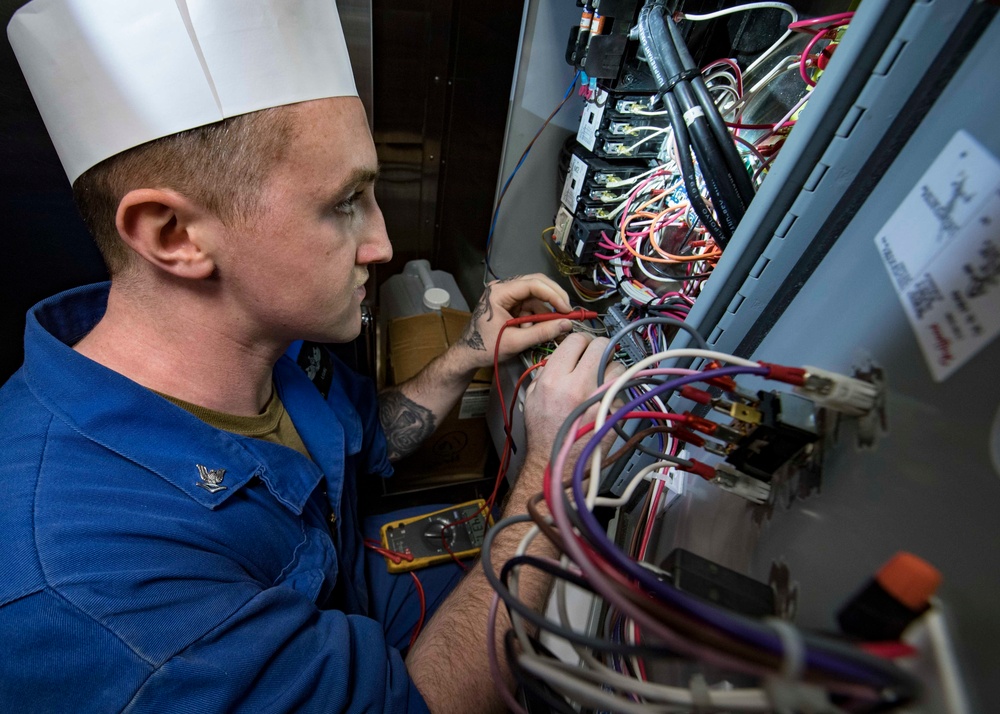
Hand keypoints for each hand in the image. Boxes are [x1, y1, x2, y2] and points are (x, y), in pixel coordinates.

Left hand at [452, 274, 574, 370]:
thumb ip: (542, 332)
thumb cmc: (484, 348)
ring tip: (549, 329)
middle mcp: (503, 288)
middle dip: (554, 299)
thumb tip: (566, 324)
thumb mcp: (516, 342)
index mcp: (499, 292)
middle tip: (567, 313)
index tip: (566, 309)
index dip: (553, 295)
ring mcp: (507, 295)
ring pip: (536, 296)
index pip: (533, 283)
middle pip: (537, 284)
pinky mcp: (510, 303)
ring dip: (545, 312)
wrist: (468, 355)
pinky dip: (538, 317)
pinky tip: (535, 330)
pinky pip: (531, 305)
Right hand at [518, 333, 624, 488]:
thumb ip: (546, 371)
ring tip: (603, 380)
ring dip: (612, 370)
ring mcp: (599, 399)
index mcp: (554, 379)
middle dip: (600, 349)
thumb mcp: (532, 396)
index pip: (576, 340)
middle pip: (601, 346)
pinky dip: (615, 393)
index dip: (581, 340)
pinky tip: (605, 401)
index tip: (584, 345)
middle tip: (597, 357)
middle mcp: (578, 385)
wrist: (556, 462)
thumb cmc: (544, 433)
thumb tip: (563, 356)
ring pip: (618, 366)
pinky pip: (622, 391)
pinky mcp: (613, 412)